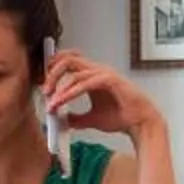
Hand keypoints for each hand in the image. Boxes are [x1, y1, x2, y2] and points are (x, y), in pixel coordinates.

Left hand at [42, 49, 160, 140]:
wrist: (140, 124)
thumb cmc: (121, 117)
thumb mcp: (92, 118)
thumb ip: (76, 118)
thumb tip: (61, 121)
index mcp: (93, 76)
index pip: (68, 61)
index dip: (53, 68)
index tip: (43, 84)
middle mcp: (97, 71)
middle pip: (67, 59)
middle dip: (51, 73)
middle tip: (44, 90)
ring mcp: (104, 74)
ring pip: (73, 70)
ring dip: (58, 86)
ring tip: (52, 102)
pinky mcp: (110, 81)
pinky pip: (85, 82)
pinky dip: (71, 92)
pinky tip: (62, 102)